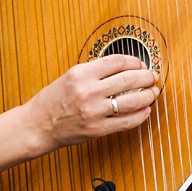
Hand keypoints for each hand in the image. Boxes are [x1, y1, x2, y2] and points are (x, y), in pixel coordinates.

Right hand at [20, 54, 159, 150]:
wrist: (37, 126)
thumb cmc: (52, 100)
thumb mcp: (69, 77)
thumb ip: (94, 72)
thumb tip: (123, 68)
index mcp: (80, 74)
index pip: (117, 61)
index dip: (134, 62)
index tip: (140, 64)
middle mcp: (88, 91)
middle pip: (129, 79)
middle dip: (146, 77)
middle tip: (153, 77)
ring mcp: (94, 111)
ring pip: (132, 100)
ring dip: (148, 95)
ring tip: (153, 92)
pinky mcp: (97, 129)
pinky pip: (126, 122)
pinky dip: (140, 115)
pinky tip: (146, 110)